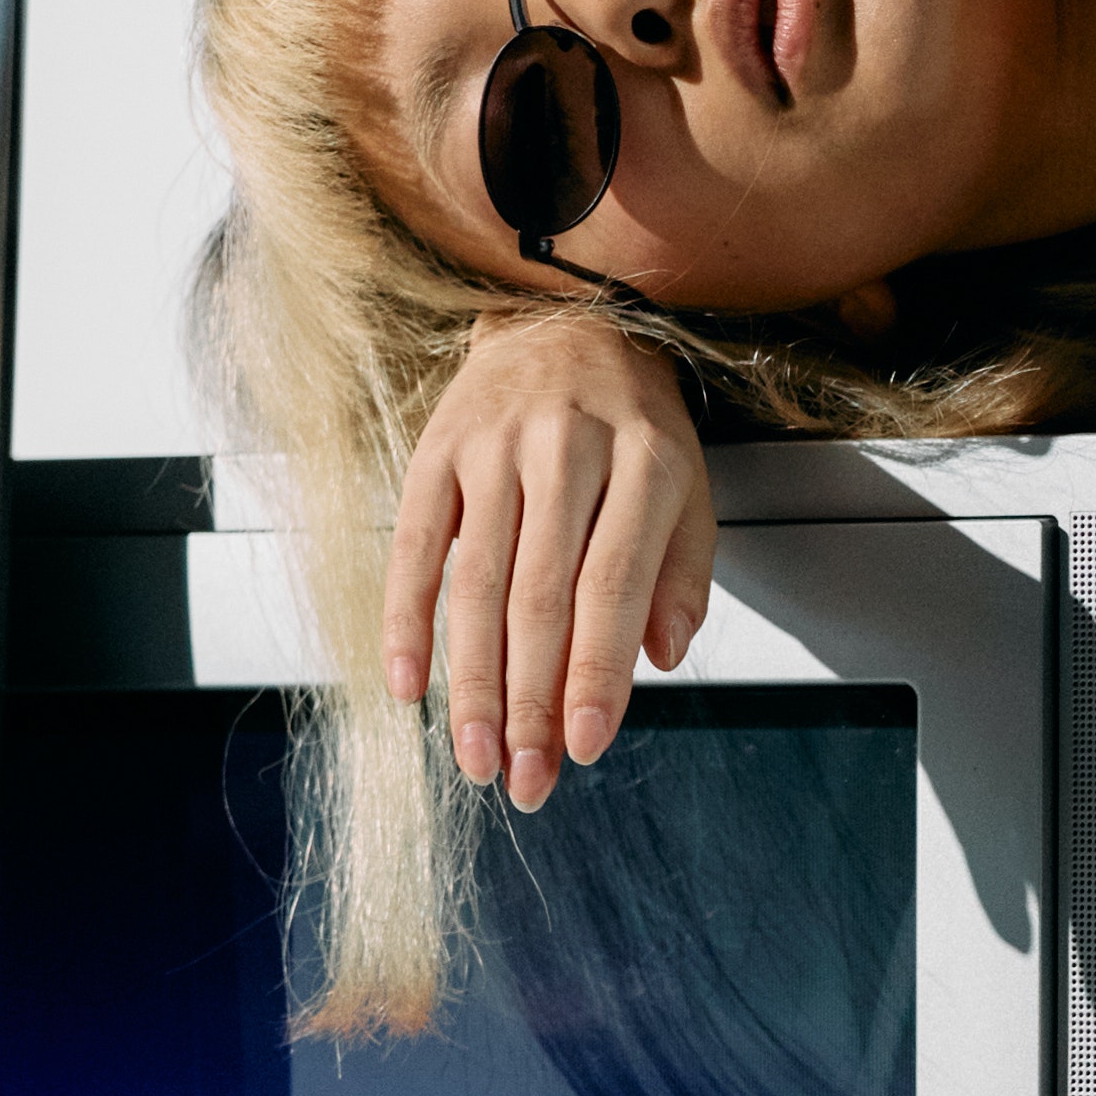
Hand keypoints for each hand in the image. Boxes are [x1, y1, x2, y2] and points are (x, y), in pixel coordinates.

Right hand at [382, 308, 717, 811]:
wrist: (565, 314)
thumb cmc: (634, 422)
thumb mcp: (689, 484)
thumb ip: (683, 573)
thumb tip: (660, 659)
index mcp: (645, 459)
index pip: (613, 584)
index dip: (597, 672)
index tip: (587, 745)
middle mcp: (566, 448)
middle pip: (539, 597)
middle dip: (529, 702)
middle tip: (525, 780)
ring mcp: (493, 445)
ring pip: (475, 583)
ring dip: (471, 683)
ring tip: (476, 758)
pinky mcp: (436, 448)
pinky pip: (414, 546)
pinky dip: (406, 622)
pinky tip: (407, 687)